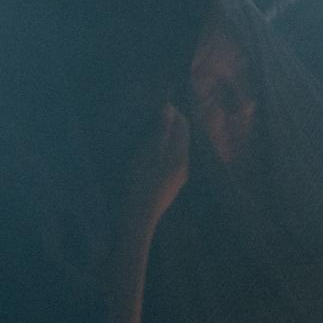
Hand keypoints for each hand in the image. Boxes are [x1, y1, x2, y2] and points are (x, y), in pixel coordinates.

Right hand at [131, 102, 191, 226]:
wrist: (138, 219)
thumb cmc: (140, 184)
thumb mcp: (148, 154)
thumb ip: (160, 132)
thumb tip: (169, 108)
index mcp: (180, 155)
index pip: (183, 125)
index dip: (172, 112)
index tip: (156, 103)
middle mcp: (184, 165)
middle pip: (182, 137)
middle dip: (170, 124)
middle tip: (151, 115)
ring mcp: (178, 177)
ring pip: (176, 150)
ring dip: (165, 138)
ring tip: (148, 131)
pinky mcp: (169, 187)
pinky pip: (170, 162)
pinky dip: (162, 151)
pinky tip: (149, 154)